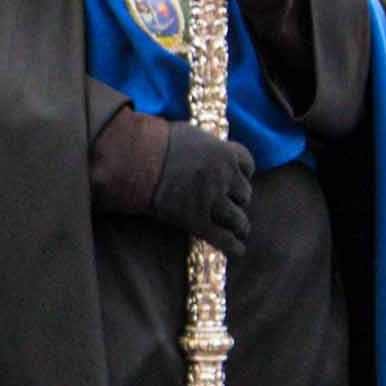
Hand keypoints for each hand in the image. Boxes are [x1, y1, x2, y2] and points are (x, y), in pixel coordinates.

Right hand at [127, 116, 259, 254]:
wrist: (138, 161)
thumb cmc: (157, 142)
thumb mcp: (190, 134)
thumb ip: (205, 145)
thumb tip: (204, 149)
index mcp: (224, 153)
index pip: (248, 164)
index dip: (244, 174)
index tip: (239, 178)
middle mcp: (224, 177)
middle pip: (244, 193)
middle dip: (239, 199)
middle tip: (231, 204)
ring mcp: (212, 201)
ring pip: (238, 219)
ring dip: (240, 225)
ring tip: (239, 230)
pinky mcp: (197, 221)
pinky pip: (223, 238)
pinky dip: (233, 246)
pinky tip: (237, 250)